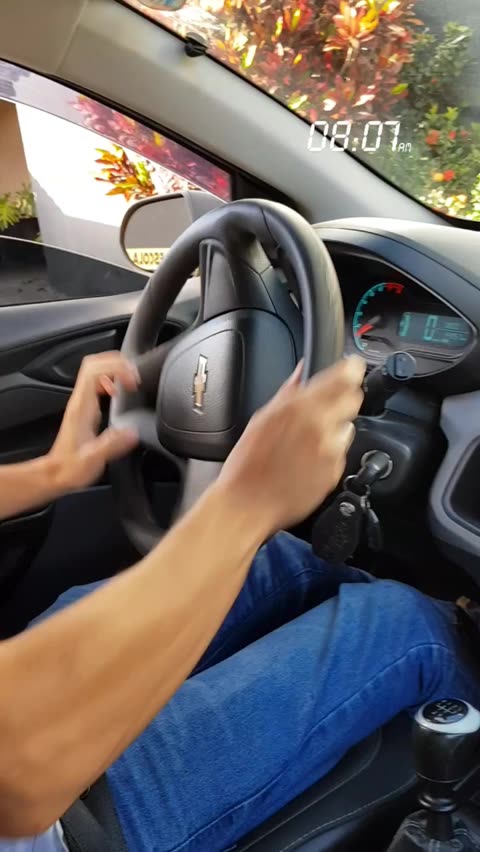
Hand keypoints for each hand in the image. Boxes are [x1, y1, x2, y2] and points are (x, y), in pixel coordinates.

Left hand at [47, 352, 139, 492]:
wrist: (55, 474)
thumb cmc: (71, 468)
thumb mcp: (93, 460)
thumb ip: (112, 444)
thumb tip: (132, 432)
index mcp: (82, 407)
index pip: (95, 370)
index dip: (117, 368)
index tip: (133, 382)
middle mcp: (80, 401)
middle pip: (94, 363)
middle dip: (118, 363)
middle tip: (135, 377)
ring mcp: (82, 403)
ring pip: (96, 370)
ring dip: (115, 369)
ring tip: (131, 381)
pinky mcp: (86, 408)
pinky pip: (98, 383)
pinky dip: (112, 380)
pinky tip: (120, 392)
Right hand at [216, 356, 365, 535]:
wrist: (247, 504)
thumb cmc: (247, 463)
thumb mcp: (262, 419)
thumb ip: (288, 393)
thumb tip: (302, 372)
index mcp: (300, 408)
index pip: (344, 376)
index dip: (350, 369)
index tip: (352, 367)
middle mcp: (321, 427)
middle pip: (354, 400)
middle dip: (344, 399)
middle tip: (327, 406)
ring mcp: (331, 452)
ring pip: (347, 428)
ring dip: (334, 430)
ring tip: (308, 443)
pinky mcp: (335, 473)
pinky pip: (340, 454)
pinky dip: (329, 454)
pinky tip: (307, 461)